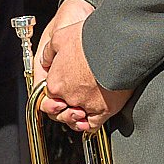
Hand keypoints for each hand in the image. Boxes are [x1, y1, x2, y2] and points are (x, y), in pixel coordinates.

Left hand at [38, 9, 128, 133]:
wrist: (117, 44)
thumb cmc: (90, 39)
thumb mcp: (59, 37)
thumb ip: (49, 53)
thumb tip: (45, 60)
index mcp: (55, 82)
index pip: (48, 94)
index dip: (54, 90)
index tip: (61, 85)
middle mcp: (69, 96)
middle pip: (61, 107)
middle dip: (65, 103)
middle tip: (73, 93)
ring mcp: (86, 104)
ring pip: (76, 118)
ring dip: (76, 115)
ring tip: (80, 106)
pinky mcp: (104, 110)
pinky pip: (92, 125)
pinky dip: (89, 124)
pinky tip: (89, 118)